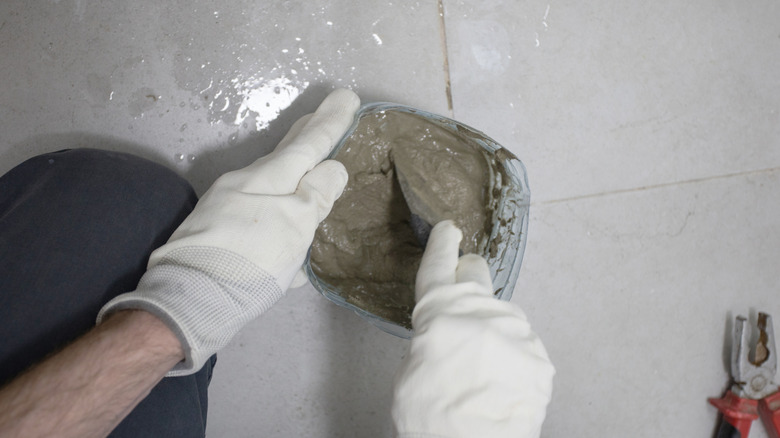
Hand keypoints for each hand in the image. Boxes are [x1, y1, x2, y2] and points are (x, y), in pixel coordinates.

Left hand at [97, 89, 359, 374]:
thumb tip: (332, 168)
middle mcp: (243, 184)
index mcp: (266, 178)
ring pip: (271, 183)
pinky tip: (288, 224)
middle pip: (285, 155)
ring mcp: (227, 208)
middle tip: (327, 112)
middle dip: (308, 134)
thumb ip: (315, 196)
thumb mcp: (293, 226)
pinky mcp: (219, 234)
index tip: (347, 97)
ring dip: (294, 172)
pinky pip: (260, 212)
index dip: (330, 124)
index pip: (307, 145)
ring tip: (312, 164)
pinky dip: (279, 208)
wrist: (191, 300)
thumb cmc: (251, 259)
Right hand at [392, 220, 554, 437]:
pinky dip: (512, 357)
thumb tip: (446, 333)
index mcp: (441, 309)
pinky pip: (523, 346)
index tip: (449, 230)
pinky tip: (500, 382)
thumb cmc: (432, 415)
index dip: (443, 243)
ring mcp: (516, 329)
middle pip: (478, 273)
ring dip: (492, 330)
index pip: (441, 263)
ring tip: (481, 369)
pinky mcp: (539, 354)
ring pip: (503, 316)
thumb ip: (432, 336)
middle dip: (470, 278)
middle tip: (463, 303)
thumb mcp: (410, 369)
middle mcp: (482, 309)